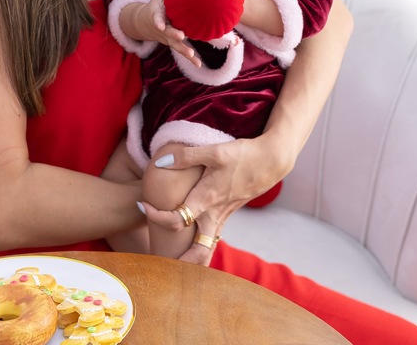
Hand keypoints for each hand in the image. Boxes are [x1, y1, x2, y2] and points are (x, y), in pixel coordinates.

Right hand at [128, 0, 200, 65]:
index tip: (160, 25)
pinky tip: (199, 65)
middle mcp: (162, 29)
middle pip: (168, 33)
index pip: (157, 19)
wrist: (144, 23)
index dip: (158, 22)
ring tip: (192, 55)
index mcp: (158, 16)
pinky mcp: (173, 43)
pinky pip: (182, 51)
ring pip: (175, 45)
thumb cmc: (156, 6)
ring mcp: (167, 38)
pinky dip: (190, 58)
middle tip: (181, 37)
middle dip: (174, 35)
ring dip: (184, 50)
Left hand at [138, 134, 291, 264]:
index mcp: (207, 201)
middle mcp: (215, 215)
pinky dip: (199, 244)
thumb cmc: (244, 155)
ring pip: (206, 249)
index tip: (144, 206)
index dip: (157, 217)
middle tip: (159, 265)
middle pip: (198, 255)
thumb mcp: (215, 151)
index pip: (177, 221)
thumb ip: (186, 156)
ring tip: (169, 259)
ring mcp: (223, 217)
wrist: (272, 161)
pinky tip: (188, 237)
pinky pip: (211, 236)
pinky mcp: (228, 213)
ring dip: (190, 258)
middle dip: (180, 265)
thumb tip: (159, 163)